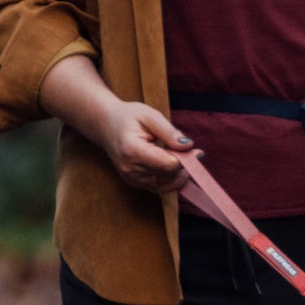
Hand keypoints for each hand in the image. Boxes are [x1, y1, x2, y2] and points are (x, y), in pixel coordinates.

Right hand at [40, 52, 196, 195]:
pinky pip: (158, 188)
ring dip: (178, 174)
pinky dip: (170, 180)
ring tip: (181, 158)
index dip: (186, 160)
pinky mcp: (134, 183)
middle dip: (183, 166)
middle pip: (167, 175)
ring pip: (165, 185)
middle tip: (191, 152)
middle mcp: (130, 169)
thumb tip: (189, 146)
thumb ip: (170, 132)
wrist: (106, 125)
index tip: (197, 151)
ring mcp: (131, 178)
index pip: (167, 165)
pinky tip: (175, 168)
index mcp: (133, 150)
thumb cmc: (129, 117)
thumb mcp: (150, 116)